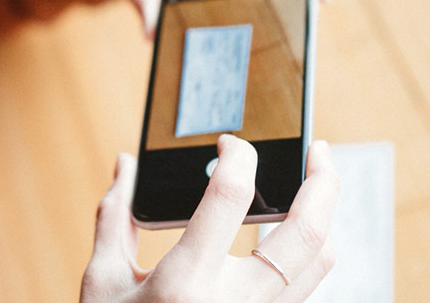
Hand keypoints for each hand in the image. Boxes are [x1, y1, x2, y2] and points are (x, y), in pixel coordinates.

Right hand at [81, 136, 340, 301]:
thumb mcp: (102, 281)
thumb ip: (116, 217)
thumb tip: (126, 164)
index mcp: (185, 284)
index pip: (231, 197)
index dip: (237, 156)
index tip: (231, 143)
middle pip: (306, 233)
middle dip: (323, 181)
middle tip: (319, 149)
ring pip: (321, 262)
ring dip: (326, 217)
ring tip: (315, 186)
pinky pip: (308, 286)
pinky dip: (311, 252)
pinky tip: (295, 233)